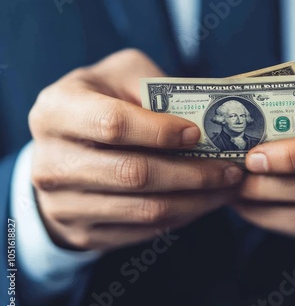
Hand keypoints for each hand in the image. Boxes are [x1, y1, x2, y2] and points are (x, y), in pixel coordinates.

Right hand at [29, 49, 242, 250]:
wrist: (63, 146)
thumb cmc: (102, 99)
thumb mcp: (121, 73)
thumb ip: (153, 85)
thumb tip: (200, 117)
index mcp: (57, 110)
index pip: (113, 124)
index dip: (159, 131)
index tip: (197, 133)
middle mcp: (51, 160)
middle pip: (132, 173)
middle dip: (192, 173)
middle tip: (232, 168)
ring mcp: (61, 203)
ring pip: (143, 209)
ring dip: (196, 200)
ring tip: (228, 185)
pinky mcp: (81, 232)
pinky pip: (141, 231)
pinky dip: (181, 216)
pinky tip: (204, 201)